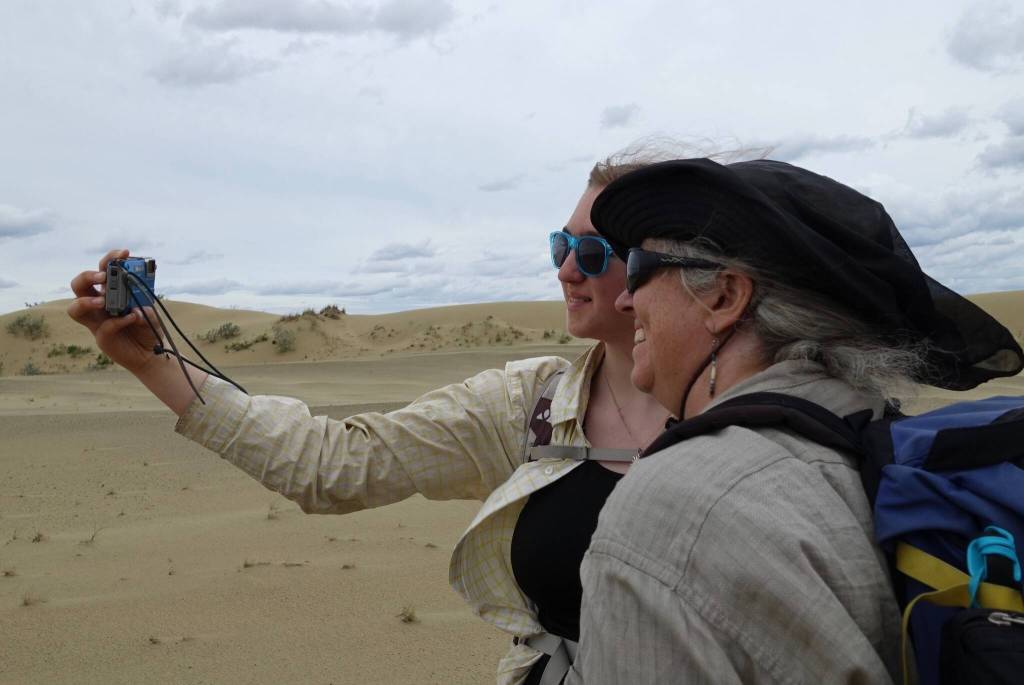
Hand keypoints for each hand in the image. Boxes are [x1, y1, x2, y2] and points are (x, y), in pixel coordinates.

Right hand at [67, 249, 162, 374]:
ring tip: (104, 301)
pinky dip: (119, 321)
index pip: (102, 270)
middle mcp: (99, 305)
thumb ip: (143, 304)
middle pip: (78, 285)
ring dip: (87, 301)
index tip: (125, 252)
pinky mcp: (102, 338)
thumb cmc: (148, 327)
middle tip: (104, 277)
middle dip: (88, 276)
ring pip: (74, 309)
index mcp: (109, 292)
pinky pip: (104, 327)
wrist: (152, 353)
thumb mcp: (151, 310)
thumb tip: (134, 306)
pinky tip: (133, 318)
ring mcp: (97, 322)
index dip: (110, 258)